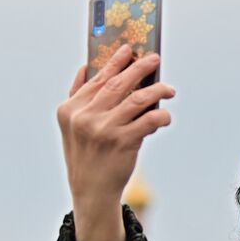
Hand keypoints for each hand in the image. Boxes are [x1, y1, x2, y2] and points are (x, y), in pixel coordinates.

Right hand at [57, 45, 174, 240]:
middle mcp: (84, 116)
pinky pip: (149, 120)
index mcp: (70, 109)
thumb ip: (77, 96)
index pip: (97, 79)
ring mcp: (103, 129)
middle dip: (139, 68)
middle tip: (155, 59)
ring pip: (137, 99)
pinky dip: (161, 114)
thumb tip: (86, 67)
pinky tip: (165, 115)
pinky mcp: (122, 142)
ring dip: (157, 90)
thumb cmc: (86, 155)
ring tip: (170, 88)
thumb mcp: (71, 126)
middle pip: (118, 84)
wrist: (91, 190)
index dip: (115, 62)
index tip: (129, 49)